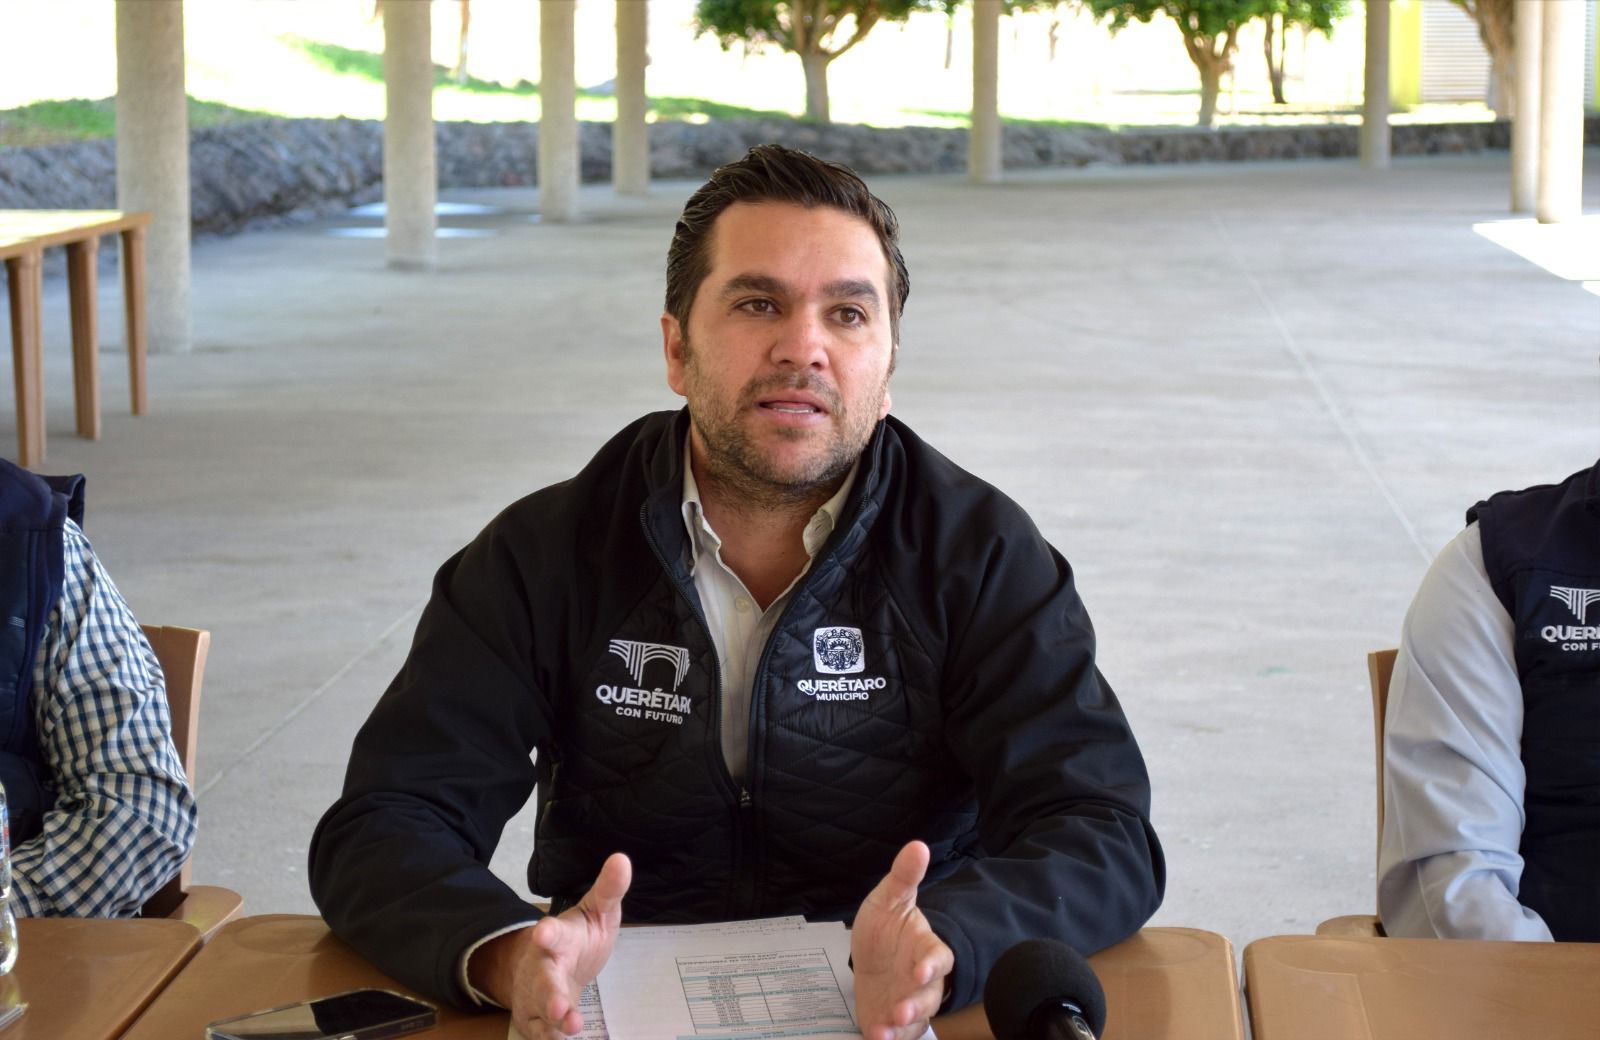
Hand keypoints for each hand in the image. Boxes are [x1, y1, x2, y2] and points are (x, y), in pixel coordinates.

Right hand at [474, 852, 631, 1039]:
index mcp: (559, 938)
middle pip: (543, 979)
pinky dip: (551, 1036)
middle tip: (559, 1005)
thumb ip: (609, 889)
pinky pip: (541, 1032)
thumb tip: (623, 859)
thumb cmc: (578, 938)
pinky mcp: (537, 1019)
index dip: (548, 933)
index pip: (552, 933)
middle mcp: (543, 967)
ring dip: (554, 1019)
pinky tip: (564, 1039)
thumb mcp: (598, 911)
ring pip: (541, 1009)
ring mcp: (537, 995)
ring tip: (570, 1026)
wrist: (548, 966)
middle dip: (549, 992)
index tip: (544, 932)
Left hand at [851, 841, 954, 1039]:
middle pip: (930, 996)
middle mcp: (922, 981)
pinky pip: (897, 1034)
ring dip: (903, 1025)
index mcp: (926, 949)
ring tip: (886, 1028)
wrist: (870, 956)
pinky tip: (876, 1036)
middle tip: (901, 1010)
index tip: (921, 969)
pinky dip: (889, 1037)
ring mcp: (910, 1002)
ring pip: (915, 1019)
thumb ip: (904, 876)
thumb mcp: (889, 898)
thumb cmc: (885, 927)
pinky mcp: (894, 1022)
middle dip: (917, 1003)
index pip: (939, 958)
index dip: (933, 965)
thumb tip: (917, 845)